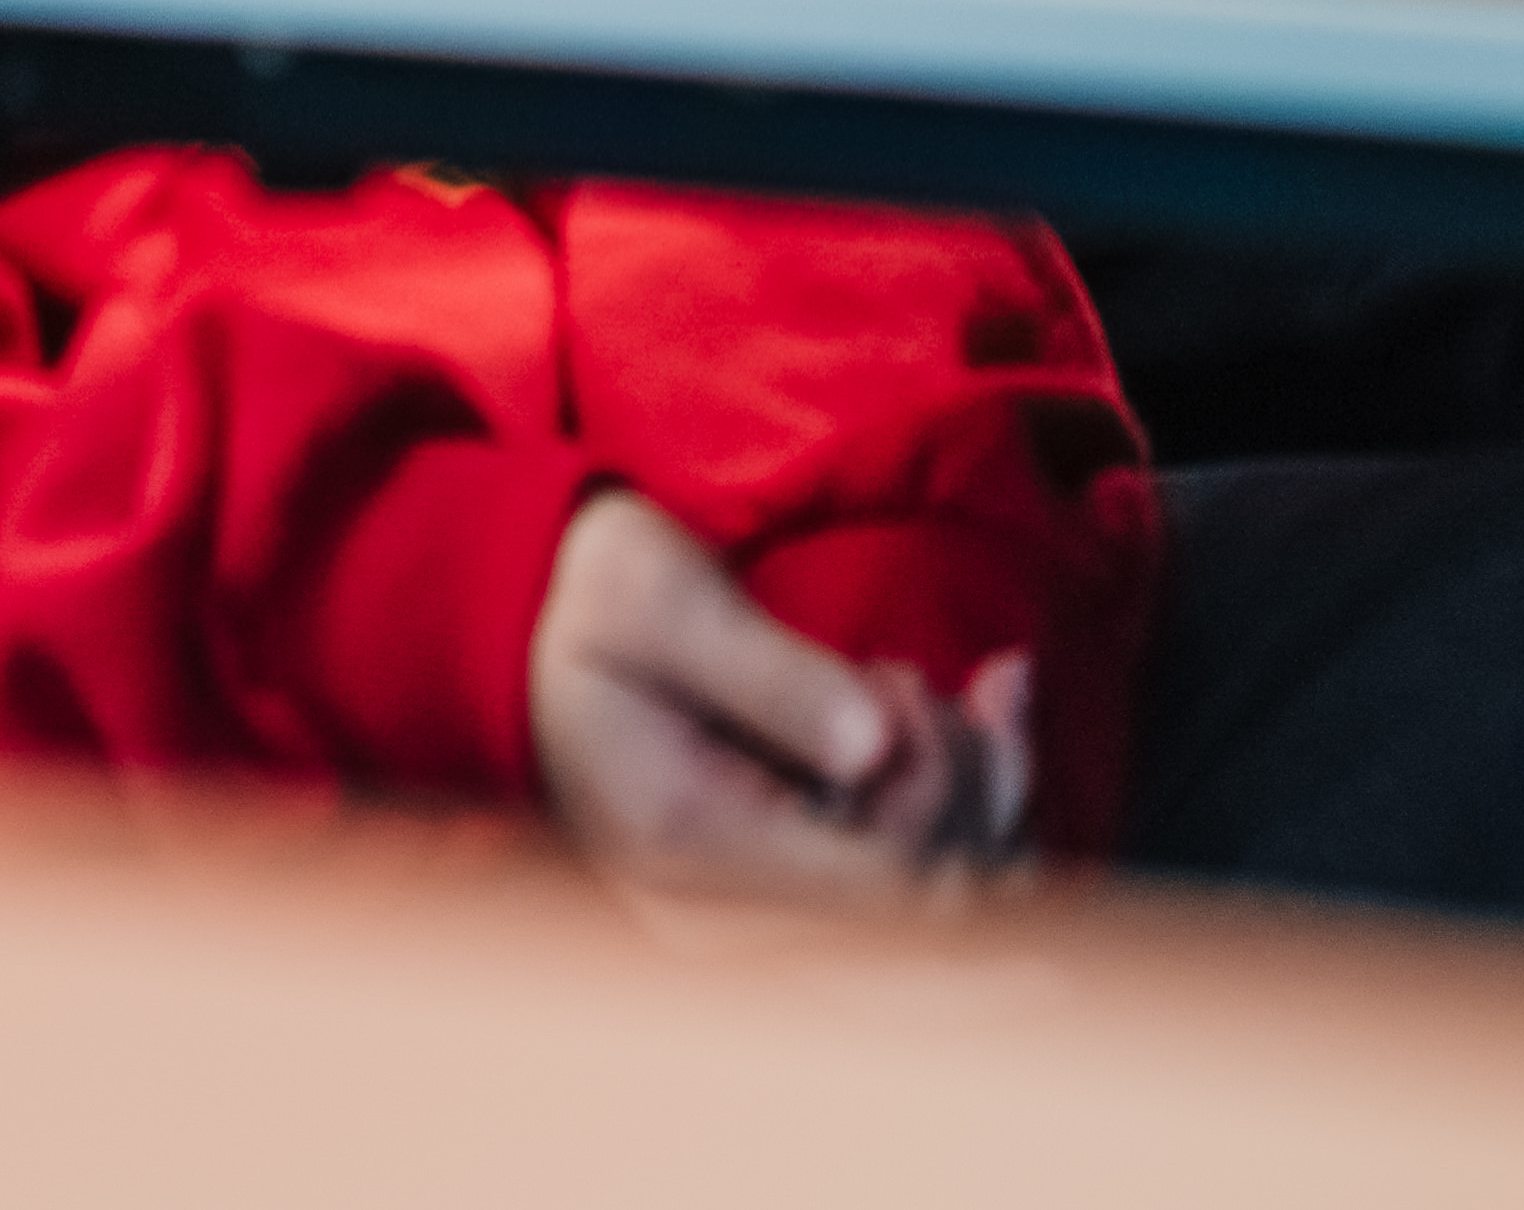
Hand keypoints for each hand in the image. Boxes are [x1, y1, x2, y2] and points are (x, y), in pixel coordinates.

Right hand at [525, 489, 1032, 908]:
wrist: (534, 632)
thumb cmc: (596, 601)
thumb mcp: (659, 598)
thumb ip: (768, 674)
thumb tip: (870, 748)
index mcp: (689, 850)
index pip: (888, 887)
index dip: (935, 784)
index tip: (890, 676)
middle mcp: (726, 922)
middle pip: (934, 915)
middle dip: (972, 784)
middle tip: (913, 673)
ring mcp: (760, 927)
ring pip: (948, 915)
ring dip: (987, 789)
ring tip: (958, 685)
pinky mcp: (791, 904)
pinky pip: (924, 896)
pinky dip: (981, 803)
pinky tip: (989, 711)